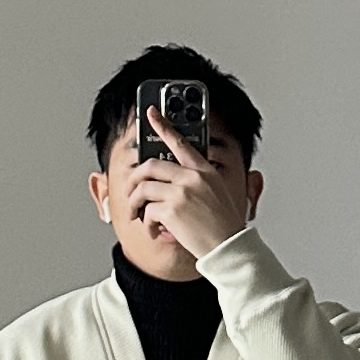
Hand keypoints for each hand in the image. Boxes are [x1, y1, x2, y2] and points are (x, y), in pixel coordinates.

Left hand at [125, 105, 248, 259]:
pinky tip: (154, 232)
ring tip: (137, 215)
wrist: (228, 246)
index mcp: (204, 170)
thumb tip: (168, 183)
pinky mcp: (172, 210)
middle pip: (151, 166)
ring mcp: (182, 192)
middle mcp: (192, 176)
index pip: (180, 141)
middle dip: (134, 180)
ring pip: (143, 188)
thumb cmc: (223, 225)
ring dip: (134, 204)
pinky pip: (147, 212)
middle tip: (131, 192)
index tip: (151, 113)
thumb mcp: (216, 192)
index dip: (163, 124)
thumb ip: (196, 181)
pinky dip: (146, 225)